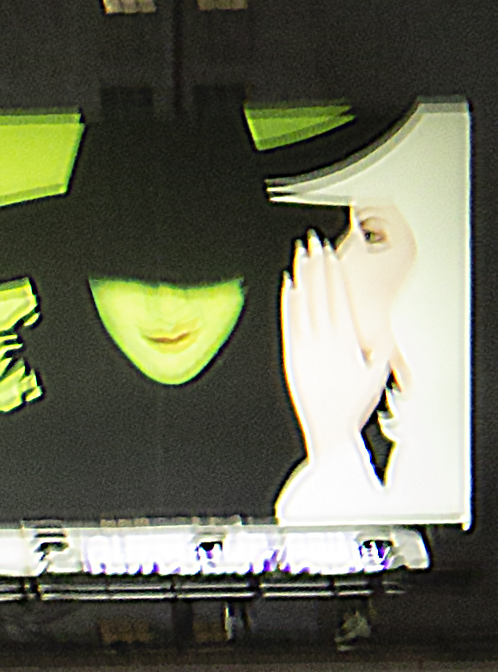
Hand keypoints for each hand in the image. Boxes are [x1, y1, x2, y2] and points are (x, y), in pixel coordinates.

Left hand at [279, 239, 393, 512]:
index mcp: (345, 339)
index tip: (331, 254)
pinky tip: (287, 286)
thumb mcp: (374, 375)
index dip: (334, 273)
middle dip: (317, 266)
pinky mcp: (293, 358)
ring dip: (301, 278)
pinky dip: (289, 304)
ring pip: (303, 304)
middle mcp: (324, 339)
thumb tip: (383, 340)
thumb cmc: (351, 406)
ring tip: (298, 255)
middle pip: (320, 293)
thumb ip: (379, 352)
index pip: (338, 296)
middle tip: (312, 242)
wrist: (329, 430)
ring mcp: (306, 348)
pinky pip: (290, 324)